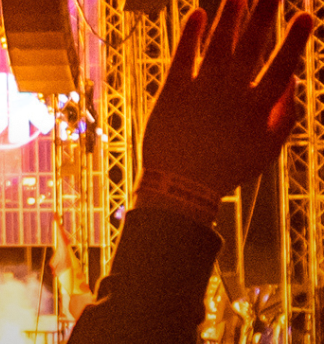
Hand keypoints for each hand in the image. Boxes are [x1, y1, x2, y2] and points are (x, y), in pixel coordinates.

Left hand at [142, 0, 312, 198]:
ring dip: (230, 17)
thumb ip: (285, 114)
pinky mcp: (172, 95)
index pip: (282, 67)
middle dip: (265, 15)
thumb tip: (295, 78)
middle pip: (251, 47)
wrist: (178, 191)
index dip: (294, 40)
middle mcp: (230, 95)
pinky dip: (191, 35)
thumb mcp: (267, 150)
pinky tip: (198, 14)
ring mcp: (200, 92)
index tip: (305, 15)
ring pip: (218, 46)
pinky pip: (183, 58)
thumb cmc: (227, 171)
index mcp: (256, 108)